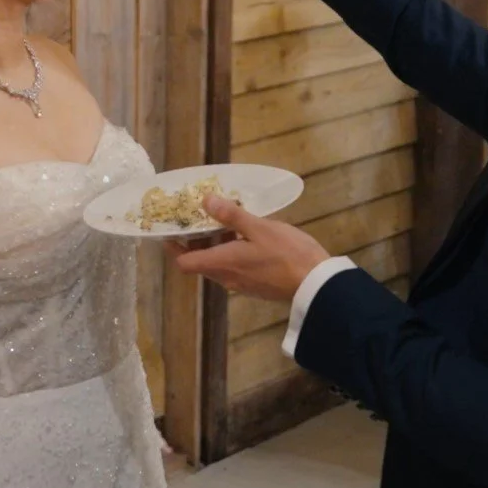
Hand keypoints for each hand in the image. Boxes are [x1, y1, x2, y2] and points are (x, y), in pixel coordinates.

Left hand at [165, 195, 330, 302]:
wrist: (316, 284)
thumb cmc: (287, 253)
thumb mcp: (259, 228)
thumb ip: (231, 215)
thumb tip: (205, 201)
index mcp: (222, 263)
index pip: (184, 262)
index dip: (172, 246)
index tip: (170, 228)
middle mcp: (226, 277)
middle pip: (199, 262)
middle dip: (195, 240)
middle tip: (197, 216)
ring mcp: (241, 284)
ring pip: (217, 264)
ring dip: (215, 245)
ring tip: (223, 220)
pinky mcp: (255, 285)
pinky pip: (233, 268)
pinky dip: (231, 252)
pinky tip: (245, 235)